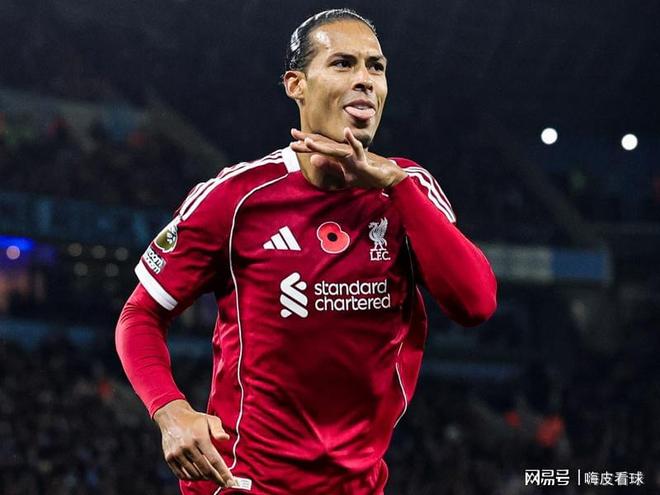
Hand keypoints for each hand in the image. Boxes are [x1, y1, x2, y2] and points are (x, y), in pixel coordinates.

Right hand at [153, 400, 235, 487]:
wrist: (172, 416)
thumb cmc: (195, 420)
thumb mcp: (210, 419)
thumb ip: (218, 429)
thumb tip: (226, 439)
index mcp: (200, 437)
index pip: (214, 460)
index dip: (223, 473)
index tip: (230, 482)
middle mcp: (187, 446)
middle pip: (205, 469)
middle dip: (216, 478)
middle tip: (223, 482)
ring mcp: (177, 453)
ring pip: (194, 474)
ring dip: (204, 478)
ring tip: (211, 476)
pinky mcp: (169, 458)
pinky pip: (182, 474)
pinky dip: (191, 478)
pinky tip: (198, 476)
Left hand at [290, 128, 406, 188]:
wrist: (387, 177)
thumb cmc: (366, 174)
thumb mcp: (344, 174)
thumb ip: (330, 167)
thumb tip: (312, 160)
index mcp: (339, 156)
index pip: (320, 148)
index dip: (306, 145)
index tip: (291, 141)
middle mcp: (344, 153)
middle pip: (324, 145)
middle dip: (308, 140)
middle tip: (292, 133)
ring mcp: (353, 156)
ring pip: (335, 149)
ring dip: (322, 145)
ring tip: (308, 141)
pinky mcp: (364, 161)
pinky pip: (358, 150)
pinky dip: (352, 141)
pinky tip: (346, 132)